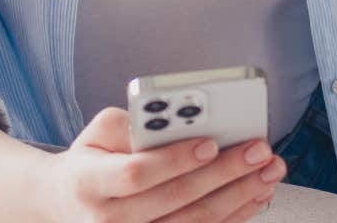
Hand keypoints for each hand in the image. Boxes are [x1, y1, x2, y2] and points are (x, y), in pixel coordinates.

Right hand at [25, 107, 285, 222]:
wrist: (67, 205)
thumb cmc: (91, 160)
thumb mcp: (97, 132)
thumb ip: (132, 124)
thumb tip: (180, 123)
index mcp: (89, 182)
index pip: (137, 174)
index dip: (175, 160)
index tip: (210, 142)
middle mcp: (109, 220)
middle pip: (175, 201)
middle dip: (223, 174)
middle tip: (258, 151)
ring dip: (239, 198)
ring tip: (268, 171)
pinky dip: (234, 217)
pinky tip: (256, 196)